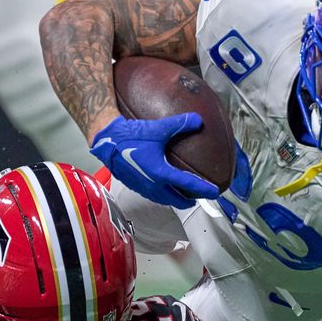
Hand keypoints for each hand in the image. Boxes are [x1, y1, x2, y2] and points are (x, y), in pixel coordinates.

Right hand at [89, 114, 219, 209]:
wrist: (106, 141)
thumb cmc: (130, 137)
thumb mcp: (158, 129)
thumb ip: (180, 124)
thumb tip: (198, 119)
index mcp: (161, 174)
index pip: (188, 184)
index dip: (203, 189)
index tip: (214, 192)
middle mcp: (152, 184)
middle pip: (175, 199)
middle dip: (187, 201)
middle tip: (197, 199)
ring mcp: (141, 186)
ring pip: (162, 199)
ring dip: (173, 199)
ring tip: (180, 196)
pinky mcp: (132, 184)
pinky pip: (152, 194)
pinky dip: (161, 195)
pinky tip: (160, 187)